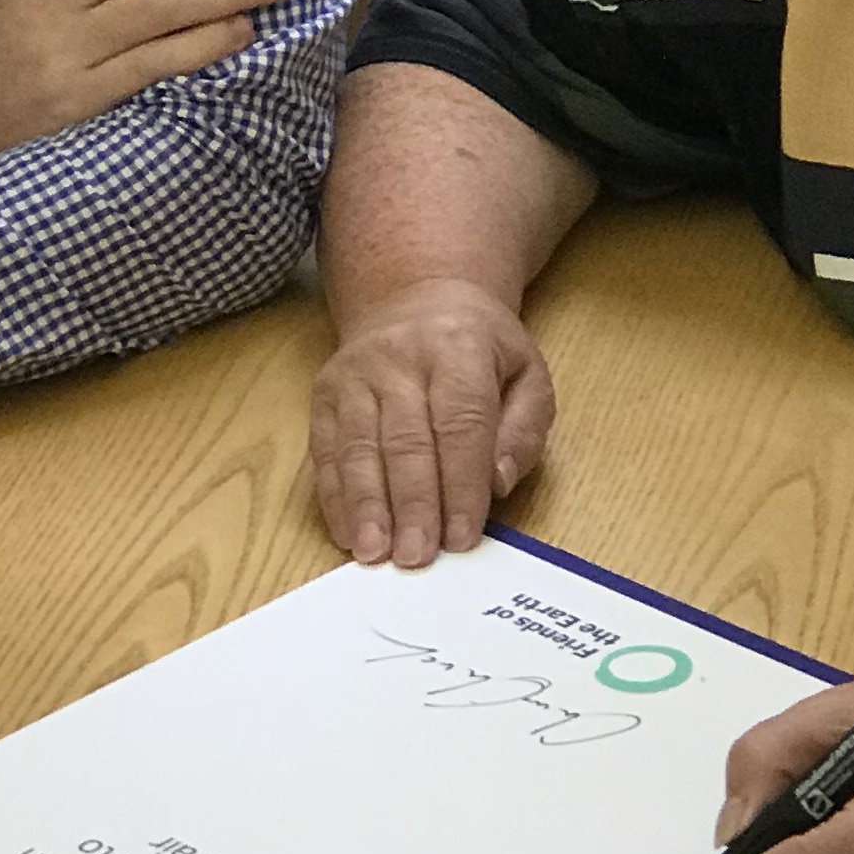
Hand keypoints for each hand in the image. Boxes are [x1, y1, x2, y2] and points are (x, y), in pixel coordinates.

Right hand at [309, 280, 555, 566]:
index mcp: (460, 347)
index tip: (462, 537)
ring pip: (360, 447)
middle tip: (417, 557)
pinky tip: (348, 534)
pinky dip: (336, 497)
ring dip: (367, 506)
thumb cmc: (480, 349)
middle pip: (406, 440)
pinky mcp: (326, 392)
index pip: (461, 423)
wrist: (415, 296)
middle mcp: (400, 356)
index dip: (461, 485)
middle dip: (413, 504)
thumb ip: (523, 431)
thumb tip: (496, 483)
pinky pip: (326, 451)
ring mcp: (356, 374)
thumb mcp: (527, 375)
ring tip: (375, 554)